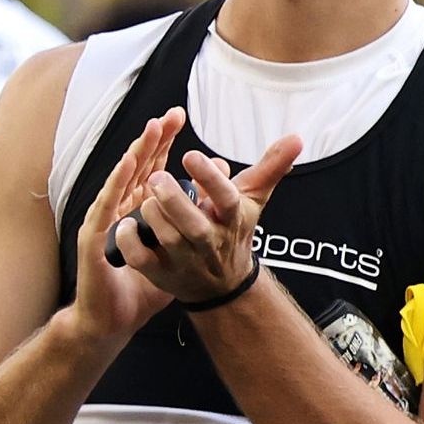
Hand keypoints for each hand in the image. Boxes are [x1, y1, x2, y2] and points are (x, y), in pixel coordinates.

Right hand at [54, 108, 189, 348]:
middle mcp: (122, 209)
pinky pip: (108, 206)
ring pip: (122, 180)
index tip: (178, 117)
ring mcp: (107, 220)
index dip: (164, 143)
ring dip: (136, 153)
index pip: (152, 168)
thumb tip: (217, 200)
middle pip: (138, 167)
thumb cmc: (142, 287)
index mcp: (140, 209)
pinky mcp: (96, 237)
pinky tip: (129, 166)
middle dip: (153, 139)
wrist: (114, 318)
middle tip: (169, 114)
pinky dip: (117, 183)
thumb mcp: (177, 254)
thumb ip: (194, 224)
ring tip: (152, 130)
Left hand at [114, 124, 301, 313]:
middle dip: (175, 202)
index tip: (191, 155)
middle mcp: (210, 241)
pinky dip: (132, 244)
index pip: (226, 198)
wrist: (223, 285)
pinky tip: (126, 224)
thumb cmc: (233, 232)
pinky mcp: (163, 274)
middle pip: (195, 225)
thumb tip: (297, 138)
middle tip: (158, 178)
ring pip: (169, 240)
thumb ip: (271, 166)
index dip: (209, 178)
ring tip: (145, 197)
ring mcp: (186, 260)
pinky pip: (144, 261)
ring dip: (155, 217)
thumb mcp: (253, 199)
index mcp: (231, 218)